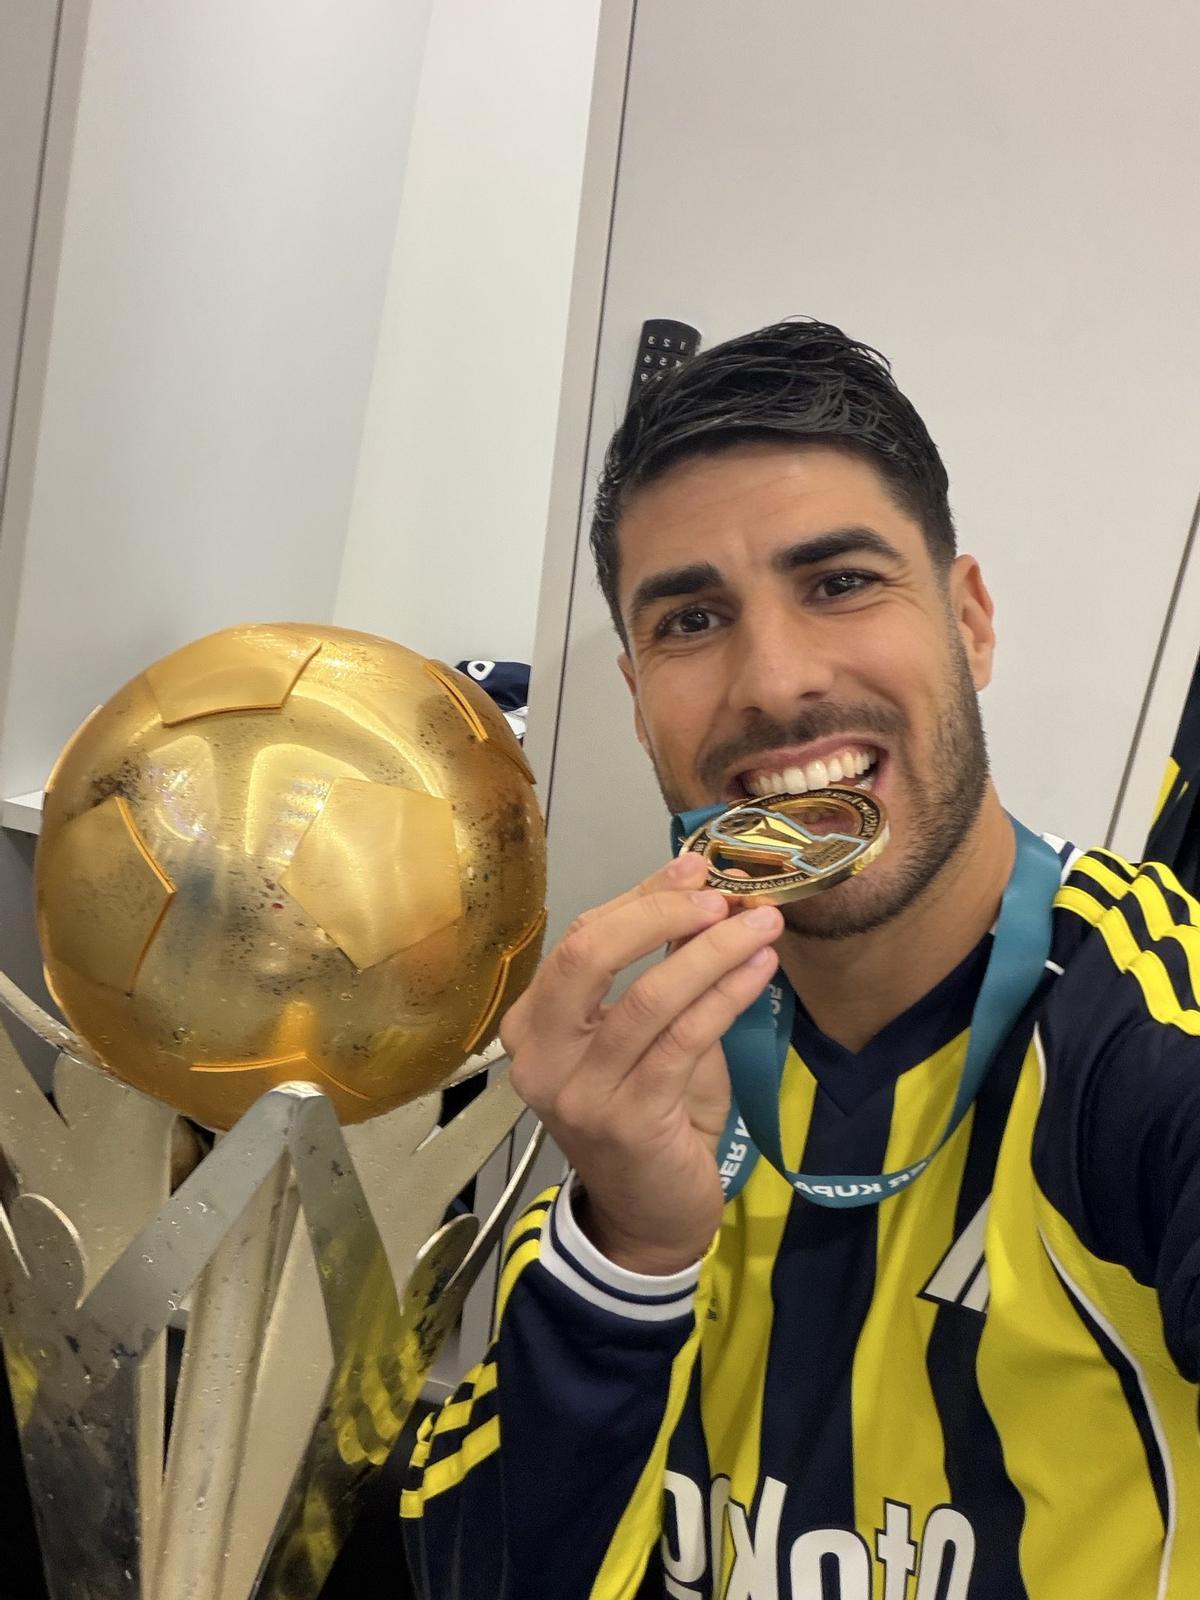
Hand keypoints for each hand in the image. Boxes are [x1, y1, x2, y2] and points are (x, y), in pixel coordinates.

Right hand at [500, 853, 781, 1274]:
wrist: (647, 1219)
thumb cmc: (648, 1118)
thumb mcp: (645, 1037)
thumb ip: (660, 971)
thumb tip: (704, 894)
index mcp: (531, 1027)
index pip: (580, 940)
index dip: (640, 899)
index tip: (695, 868)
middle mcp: (540, 1058)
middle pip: (589, 956)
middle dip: (660, 914)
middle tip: (722, 896)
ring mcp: (578, 1093)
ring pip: (647, 999)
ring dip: (712, 953)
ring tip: (764, 926)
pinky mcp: (628, 1120)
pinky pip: (684, 1040)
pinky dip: (727, 996)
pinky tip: (761, 972)